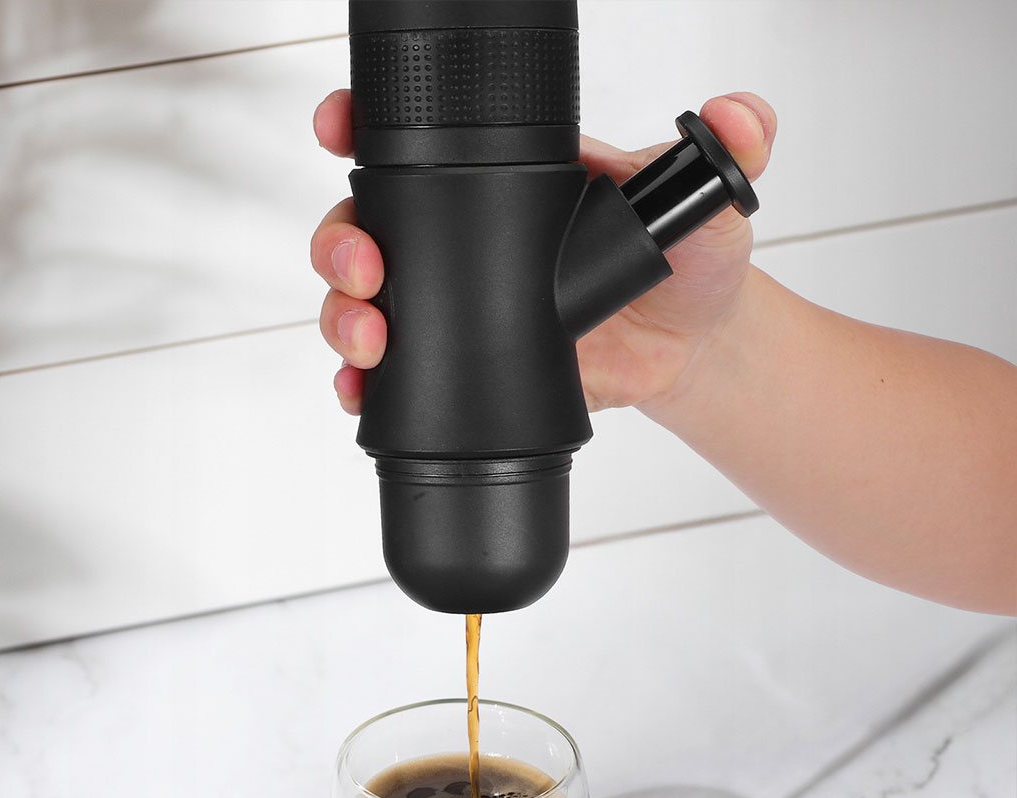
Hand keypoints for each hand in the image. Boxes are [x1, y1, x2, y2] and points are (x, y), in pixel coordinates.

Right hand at [310, 89, 775, 413]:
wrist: (689, 353)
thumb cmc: (689, 267)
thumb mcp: (706, 205)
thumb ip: (725, 158)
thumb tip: (742, 117)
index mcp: (512, 184)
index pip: (421, 144)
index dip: (363, 130)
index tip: (340, 126)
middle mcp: (469, 240)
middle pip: (367, 227)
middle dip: (341, 244)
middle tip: (366, 271)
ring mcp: (458, 306)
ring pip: (365, 301)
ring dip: (344, 318)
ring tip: (368, 342)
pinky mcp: (463, 365)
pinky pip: (395, 373)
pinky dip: (365, 385)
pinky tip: (363, 394)